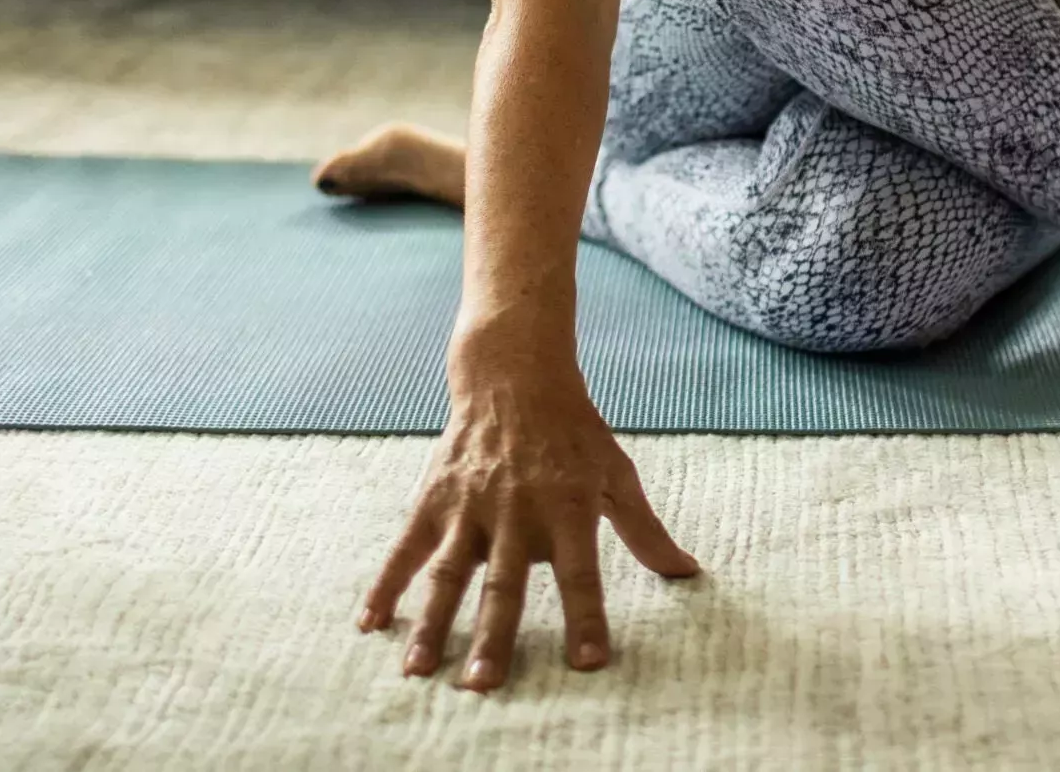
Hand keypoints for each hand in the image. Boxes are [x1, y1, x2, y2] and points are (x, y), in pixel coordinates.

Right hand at [358, 357, 697, 690]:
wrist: (513, 374)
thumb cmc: (573, 432)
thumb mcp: (616, 473)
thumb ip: (645, 530)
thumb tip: (689, 572)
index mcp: (569, 508)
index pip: (581, 573)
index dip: (586, 616)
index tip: (588, 663)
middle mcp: (518, 511)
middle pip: (504, 583)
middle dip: (492, 636)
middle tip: (482, 685)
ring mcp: (470, 505)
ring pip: (448, 572)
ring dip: (432, 623)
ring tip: (418, 671)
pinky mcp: (434, 498)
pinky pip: (405, 547)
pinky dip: (385, 584)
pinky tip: (370, 623)